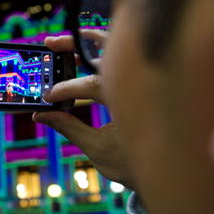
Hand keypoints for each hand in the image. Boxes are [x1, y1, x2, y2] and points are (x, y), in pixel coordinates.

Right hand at [32, 35, 135, 190]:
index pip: (93, 85)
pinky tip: (86, 44)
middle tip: (50, 43)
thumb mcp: (99, 149)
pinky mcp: (144, 81)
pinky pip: (123, 56)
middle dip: (75, 46)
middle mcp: (142, 84)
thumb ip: (69, 128)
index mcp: (133, 101)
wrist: (170, 173)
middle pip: (105, 53)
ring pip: (116, 49)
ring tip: (63, 41)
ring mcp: (145, 79)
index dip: (66, 88)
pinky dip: (103, 47)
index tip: (47, 96)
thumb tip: (42, 116)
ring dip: (88, 41)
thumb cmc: (137, 164)